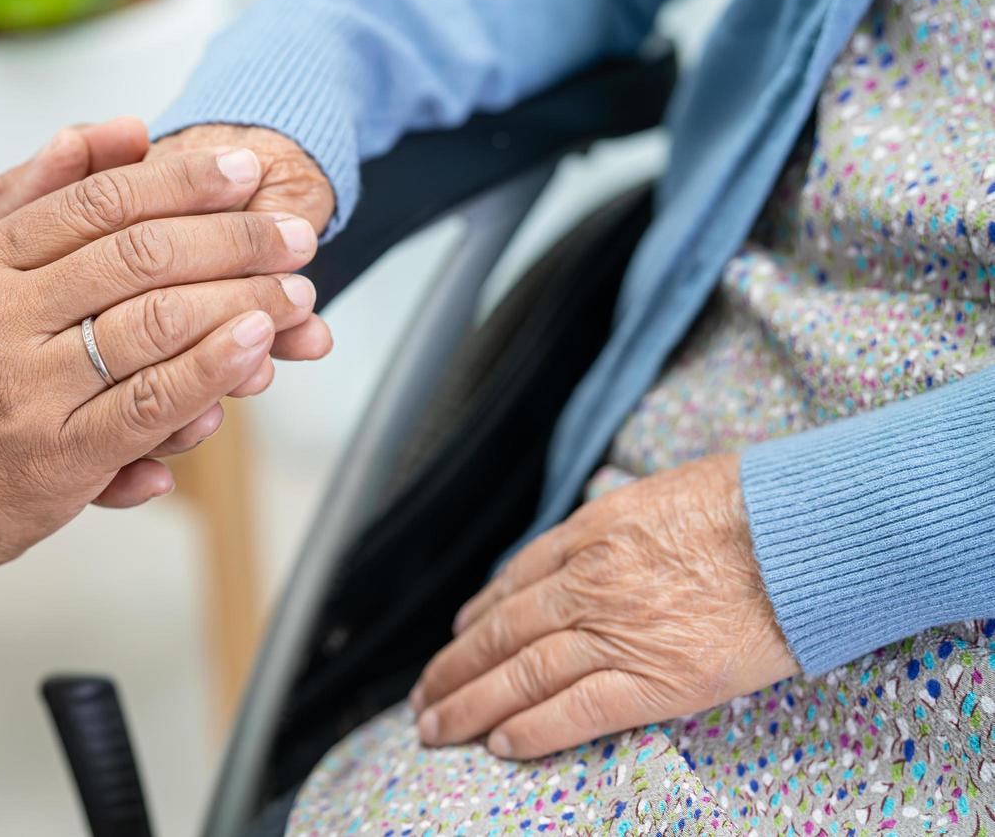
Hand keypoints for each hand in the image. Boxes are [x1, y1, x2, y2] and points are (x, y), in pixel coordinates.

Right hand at [0, 119, 323, 503]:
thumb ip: (21, 198)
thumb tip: (104, 132)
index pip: (96, 202)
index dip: (182, 181)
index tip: (243, 171)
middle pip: (139, 255)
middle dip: (232, 238)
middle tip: (294, 232)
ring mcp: (24, 389)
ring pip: (156, 323)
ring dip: (241, 300)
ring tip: (295, 289)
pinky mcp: (57, 456)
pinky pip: (152, 403)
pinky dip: (213, 370)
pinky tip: (257, 347)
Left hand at [409, 453, 797, 759]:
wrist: (807, 531)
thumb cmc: (754, 505)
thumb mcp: (667, 489)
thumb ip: (621, 523)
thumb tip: (604, 537)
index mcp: (592, 533)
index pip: (514, 582)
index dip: (478, 615)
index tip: (459, 637)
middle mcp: (590, 583)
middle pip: (501, 633)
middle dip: (454, 668)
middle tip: (425, 695)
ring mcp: (619, 631)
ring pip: (521, 674)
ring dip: (470, 704)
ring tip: (439, 727)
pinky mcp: (657, 679)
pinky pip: (576, 710)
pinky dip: (532, 729)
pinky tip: (500, 744)